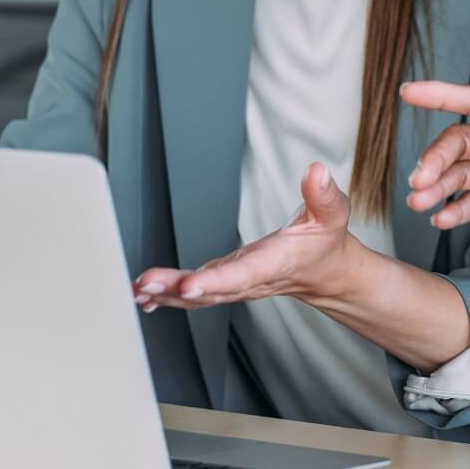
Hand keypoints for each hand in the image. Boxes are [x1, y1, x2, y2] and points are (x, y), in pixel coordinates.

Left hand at [134, 163, 360, 310]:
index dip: (215, 280)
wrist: (325, 273)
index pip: (244, 274)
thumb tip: (315, 171)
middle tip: (145, 283)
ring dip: (167, 294)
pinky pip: (196, 296)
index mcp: (275, 263)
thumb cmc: (325, 243)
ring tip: (137, 289)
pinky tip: (146, 296)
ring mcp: (237, 285)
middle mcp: (252, 280)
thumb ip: (323, 195)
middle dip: (176, 288)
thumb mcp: (332, 214)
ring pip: (200, 295)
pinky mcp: (227, 284)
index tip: (189, 284)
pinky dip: (170, 297)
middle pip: (211, 288)